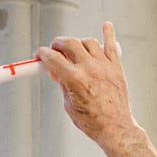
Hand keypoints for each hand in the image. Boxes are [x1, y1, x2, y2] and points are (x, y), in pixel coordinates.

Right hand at [35, 24, 135, 144]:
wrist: (116, 130)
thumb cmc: (93, 122)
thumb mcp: (69, 105)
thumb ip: (63, 84)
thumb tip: (57, 71)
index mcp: (74, 79)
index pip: (52, 58)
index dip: (42, 54)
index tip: (40, 54)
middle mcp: (89, 69)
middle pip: (70, 43)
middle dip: (58, 44)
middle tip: (55, 49)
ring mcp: (104, 67)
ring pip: (88, 42)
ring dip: (79, 43)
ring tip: (75, 50)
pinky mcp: (116, 69)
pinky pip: (111, 46)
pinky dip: (108, 34)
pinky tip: (106, 27)